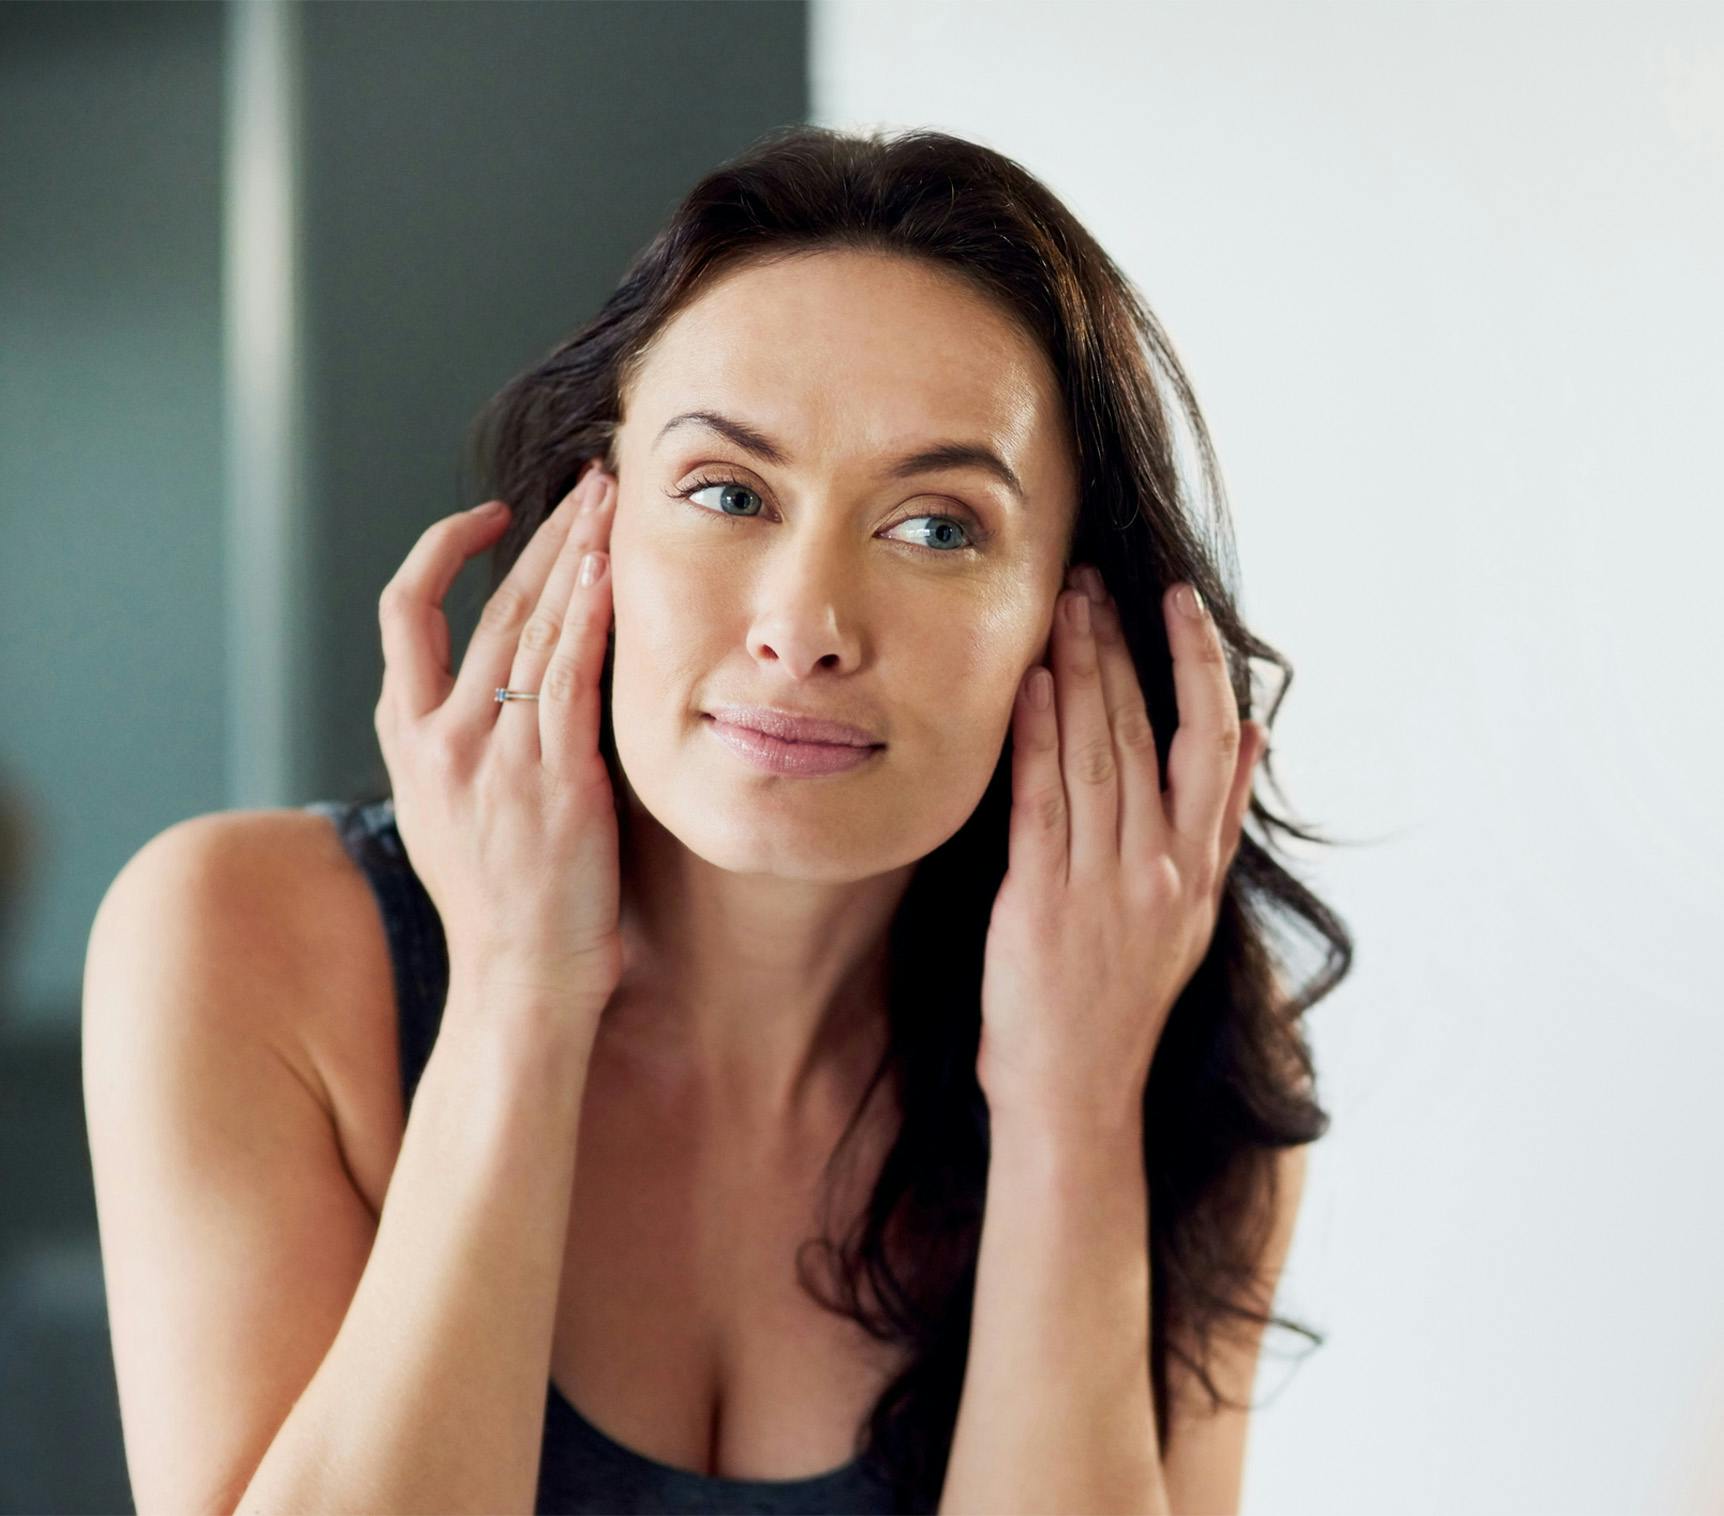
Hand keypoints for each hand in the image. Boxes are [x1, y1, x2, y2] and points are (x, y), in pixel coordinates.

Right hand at [374, 461, 621, 1032]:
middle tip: (588, 484)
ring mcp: (495, 758)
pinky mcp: (554, 781)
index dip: (442, 552)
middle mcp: (441, 738)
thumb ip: (462, 746)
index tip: (492, 517)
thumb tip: (502, 692)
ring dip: (577, 554)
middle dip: (544, 534)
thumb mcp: (449, 815)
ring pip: (532, 628)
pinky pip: (570, 679)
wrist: (518, 983)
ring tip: (612, 501)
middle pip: (489, 604)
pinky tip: (611, 571)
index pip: (406, 615)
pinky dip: (588, 619)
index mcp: (409, 740)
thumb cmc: (500, 907)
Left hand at [975, 565, 1267, 1128]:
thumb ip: (1218, 821)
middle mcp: (1160, 869)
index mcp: (1198, 867)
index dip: (1200, 665)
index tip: (1180, 603)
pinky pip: (1043, 803)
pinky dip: (1035, 739)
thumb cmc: (1122, 997)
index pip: (1213, 743)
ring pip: (1096, 754)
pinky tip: (1026, 686)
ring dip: (1077, 675)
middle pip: (1145, 733)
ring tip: (1064, 609)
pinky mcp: (1043, 902)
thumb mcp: (1192, 912)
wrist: (1075, 1091)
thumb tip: (1257, 735)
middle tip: (1095, 582)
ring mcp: (1103, 885)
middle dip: (1119, 649)